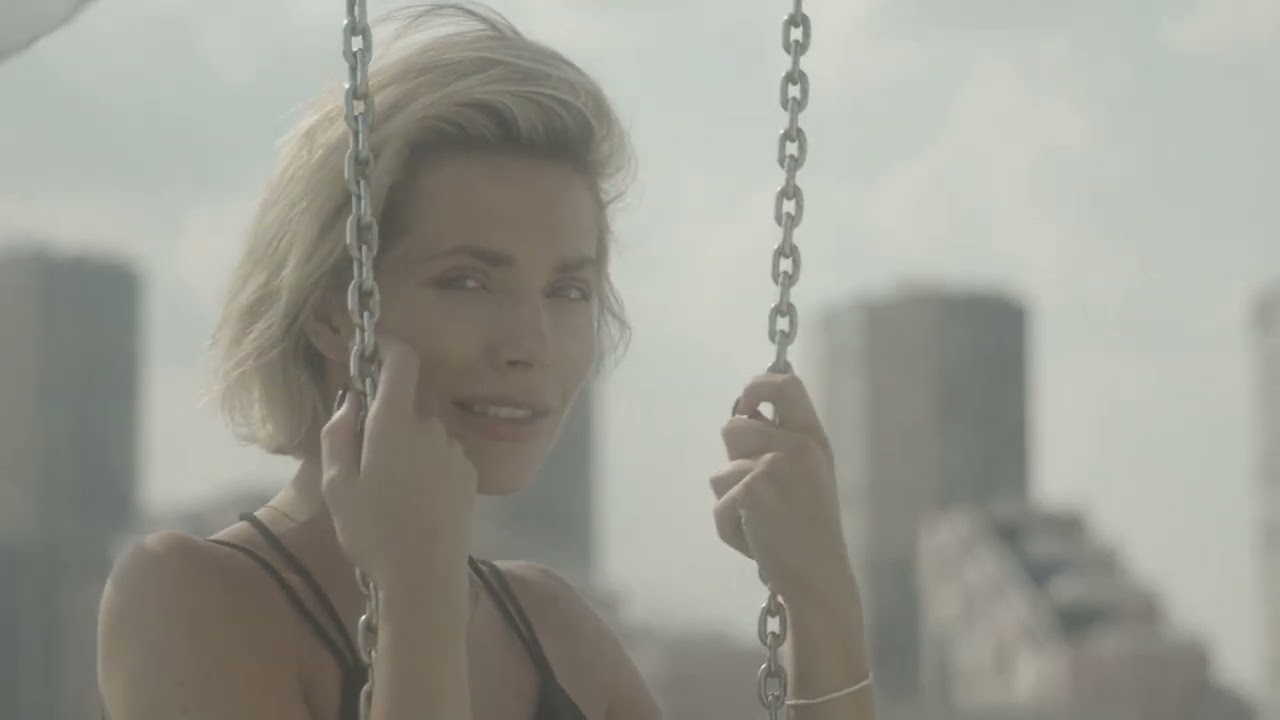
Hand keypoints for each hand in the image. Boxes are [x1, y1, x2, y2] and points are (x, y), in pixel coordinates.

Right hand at [320, 335, 477, 583]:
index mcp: (395, 423)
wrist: (426, 577)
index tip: (373, 350)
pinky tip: (414, 502)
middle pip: (408, 403)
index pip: (403, 360)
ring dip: (407, 445)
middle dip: (386, 417)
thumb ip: (339, 434)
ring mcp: (455, 450)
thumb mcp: (336, 485)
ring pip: (424, 432)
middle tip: (364, 456)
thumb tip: (351, 402)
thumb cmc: (372, 532)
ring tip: (389, 491)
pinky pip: (442, 455)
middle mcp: (431, 427)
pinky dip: (426, 465)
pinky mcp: (469, 473)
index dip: (389, 347)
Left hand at [712, 373, 853, 602]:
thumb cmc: (808, 530)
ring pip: (720, 468)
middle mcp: (797, 445)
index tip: (745, 409)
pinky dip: (729, 527)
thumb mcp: (805, 476)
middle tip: (759, 494)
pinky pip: (719, 501)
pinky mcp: (752, 489)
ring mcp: (774, 465)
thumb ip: (778, 444)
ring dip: (729, 499)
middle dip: (733, 460)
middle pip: (733, 426)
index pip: (784, 383)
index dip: (756, 387)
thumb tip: (743, 416)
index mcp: (813, 438)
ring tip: (759, 522)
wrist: (817, 576)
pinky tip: (756, 540)